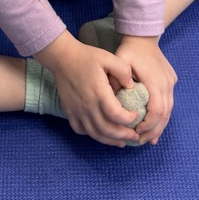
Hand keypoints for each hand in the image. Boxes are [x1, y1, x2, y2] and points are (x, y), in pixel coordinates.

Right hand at [34, 31, 140, 146]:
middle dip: (123, 136)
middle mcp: (88, 105)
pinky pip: (81, 130)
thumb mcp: (108, 57)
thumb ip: (123, 70)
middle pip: (107, 129)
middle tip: (134, 136)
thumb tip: (132, 86)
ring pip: (94, 134)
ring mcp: (77, 111)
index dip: (128, 120)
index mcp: (99, 92)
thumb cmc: (87, 57)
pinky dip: (92, 135)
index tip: (136, 116)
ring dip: (110, 140)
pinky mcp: (70, 112)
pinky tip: (101, 133)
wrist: (62, 58)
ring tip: (122, 142)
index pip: (115, 115)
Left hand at [116, 35, 176, 145]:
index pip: (156, 110)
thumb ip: (117, 80)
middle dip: (153, 130)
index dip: (148, 124)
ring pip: (169, 110)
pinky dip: (162, 116)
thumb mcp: (119, 62)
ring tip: (148, 139)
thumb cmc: (129, 50)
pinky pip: (169, 103)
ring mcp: (170, 82)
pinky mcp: (171, 81)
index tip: (136, 131)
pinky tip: (155, 127)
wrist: (144, 36)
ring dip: (159, 126)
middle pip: (165, 114)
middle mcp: (166, 83)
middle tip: (140, 141)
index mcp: (154, 80)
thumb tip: (113, 99)